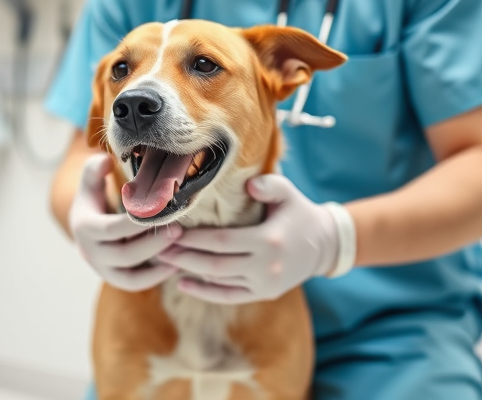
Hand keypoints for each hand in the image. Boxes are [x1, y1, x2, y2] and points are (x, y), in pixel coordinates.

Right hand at [69, 154, 182, 291]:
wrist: (85, 227)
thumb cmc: (94, 198)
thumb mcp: (90, 180)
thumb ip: (96, 168)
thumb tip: (107, 161)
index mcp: (84, 227)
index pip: (111, 229)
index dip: (136, 223)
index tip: (160, 212)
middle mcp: (90, 252)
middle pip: (124, 254)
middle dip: (153, 243)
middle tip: (179, 229)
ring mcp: (101, 269)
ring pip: (131, 273)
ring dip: (157, 261)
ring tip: (180, 246)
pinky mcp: (114, 279)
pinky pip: (135, 284)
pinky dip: (155, 277)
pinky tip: (176, 264)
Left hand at [157, 174, 345, 304]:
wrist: (324, 244)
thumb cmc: (299, 212)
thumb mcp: (288, 192)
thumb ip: (269, 186)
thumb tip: (249, 185)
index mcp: (269, 240)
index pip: (222, 242)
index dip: (194, 238)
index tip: (171, 231)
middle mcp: (266, 267)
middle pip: (214, 265)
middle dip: (183, 256)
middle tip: (157, 248)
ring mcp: (264, 284)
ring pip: (218, 281)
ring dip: (188, 271)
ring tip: (163, 259)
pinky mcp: (263, 294)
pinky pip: (228, 296)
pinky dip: (204, 292)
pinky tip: (182, 283)